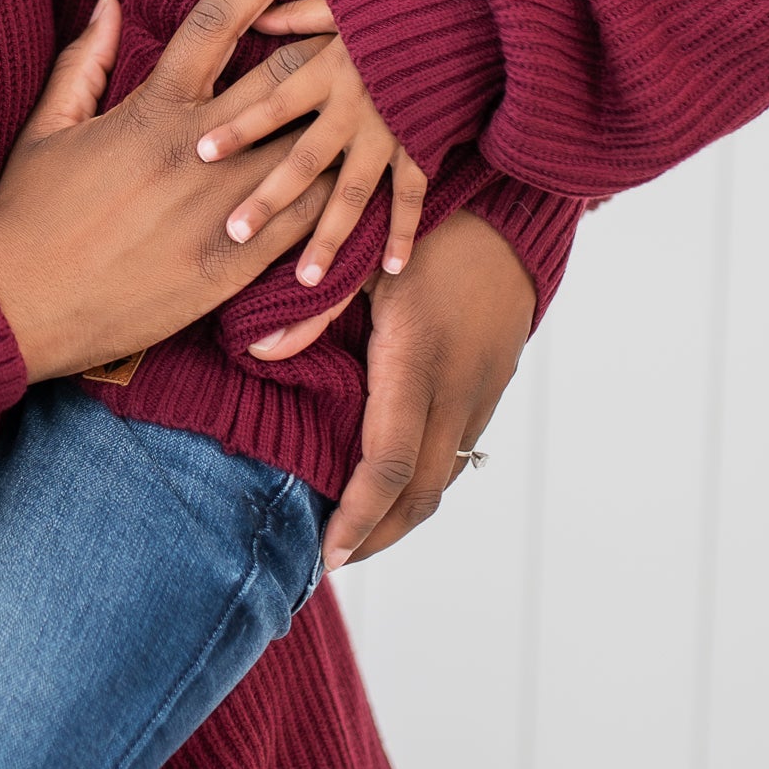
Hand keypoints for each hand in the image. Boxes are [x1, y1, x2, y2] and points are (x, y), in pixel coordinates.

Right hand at [0, 0, 336, 382]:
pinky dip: (338, 199)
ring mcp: (220, 208)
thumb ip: (85, 62)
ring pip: (308, 148)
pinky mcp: (233, 265)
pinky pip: (306, 223)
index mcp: (152, 108)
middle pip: (284, 77)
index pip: (217, 20)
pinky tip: (363, 182)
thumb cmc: (28, 213)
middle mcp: (196, 149)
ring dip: (342, 121)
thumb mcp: (47, 127)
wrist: (23, 305)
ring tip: (379, 99)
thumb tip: (109, 3)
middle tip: (359, 28)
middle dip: (325, 47)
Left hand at [196, 0, 426, 285]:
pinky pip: (413, 196)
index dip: (240, 127)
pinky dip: (404, 232)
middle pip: (304, 159)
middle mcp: (353, 109)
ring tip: (305, 279)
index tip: (201, 153)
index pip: (274, 104)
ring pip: (353, 192)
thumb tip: (253, 15)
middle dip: (270, 197)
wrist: (468, 16)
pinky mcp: (423, 147)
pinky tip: (391, 270)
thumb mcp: (340, 7)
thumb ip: (294, 17)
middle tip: (234, 233)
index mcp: (326, 72)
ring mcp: (389, 134)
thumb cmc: (393, 10)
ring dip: (330, 236)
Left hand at [312, 208, 535, 568]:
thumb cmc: (425, 224)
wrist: (511, 208)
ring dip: (406, 512)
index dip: (359, 516)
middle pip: (421, 490)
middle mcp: (457, 385)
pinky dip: (428, 478)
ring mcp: (483, 387)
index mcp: (417, 359)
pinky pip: (461, 447)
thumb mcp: (361, 256)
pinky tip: (396, 482)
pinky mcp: (495, 380)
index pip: (388, 464)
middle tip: (334, 560)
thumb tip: (258, 352)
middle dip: (379, 534)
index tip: (329, 553)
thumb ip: (309, 309)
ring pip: (447, 475)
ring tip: (359, 534)